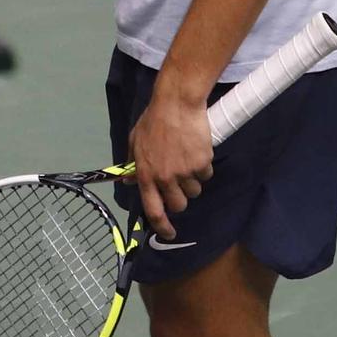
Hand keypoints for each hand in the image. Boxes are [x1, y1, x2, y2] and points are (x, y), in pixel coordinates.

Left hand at [127, 85, 212, 241]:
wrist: (177, 103)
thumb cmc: (154, 120)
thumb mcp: (135, 141)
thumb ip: (133, 164)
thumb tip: (129, 182)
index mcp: (147, 175)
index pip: (154, 211)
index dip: (162, 227)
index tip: (169, 234)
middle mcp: (166, 178)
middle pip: (179, 205)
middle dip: (181, 198)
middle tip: (181, 183)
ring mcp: (185, 172)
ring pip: (195, 190)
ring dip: (193, 180)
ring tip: (188, 159)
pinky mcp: (202, 163)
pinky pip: (206, 174)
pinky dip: (204, 167)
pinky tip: (197, 150)